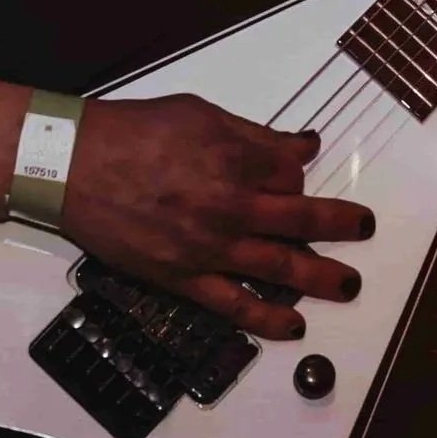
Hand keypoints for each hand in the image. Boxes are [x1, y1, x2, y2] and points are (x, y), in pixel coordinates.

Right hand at [58, 94, 373, 340]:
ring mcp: (209, 246)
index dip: (298, 177)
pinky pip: (233, 305)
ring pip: (280, 265)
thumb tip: (302, 145)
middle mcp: (231, 205)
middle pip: (302, 219)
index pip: (291, 174)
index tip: (294, 179)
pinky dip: (267, 318)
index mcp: (236, 158)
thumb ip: (254, 134)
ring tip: (348, 285)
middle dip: (341, 224)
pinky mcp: (183, 277)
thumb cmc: (131, 132)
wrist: (72, 166)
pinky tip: (293, 324)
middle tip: (364, 229)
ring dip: (321, 277)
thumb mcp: (198, 113)